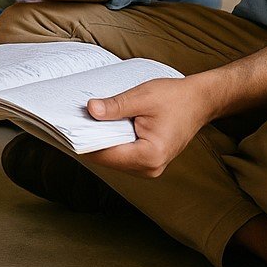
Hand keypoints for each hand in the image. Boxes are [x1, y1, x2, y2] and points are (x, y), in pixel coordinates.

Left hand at [82, 74, 218, 177]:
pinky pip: (123, 155)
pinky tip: (103, 128)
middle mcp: (150, 168)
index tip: (66, 129)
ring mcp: (150, 168)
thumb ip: (115, 106)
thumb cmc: (175, 98)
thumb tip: (90, 110)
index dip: (85, 142)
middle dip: (92, 141)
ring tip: (86, 123)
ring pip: (114, 159)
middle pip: (108, 159)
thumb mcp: (142, 97)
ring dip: (101, 142)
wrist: (199, 101)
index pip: (106, 154)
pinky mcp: (149, 162)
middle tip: (72, 122)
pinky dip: (112, 142)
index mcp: (150, 155)